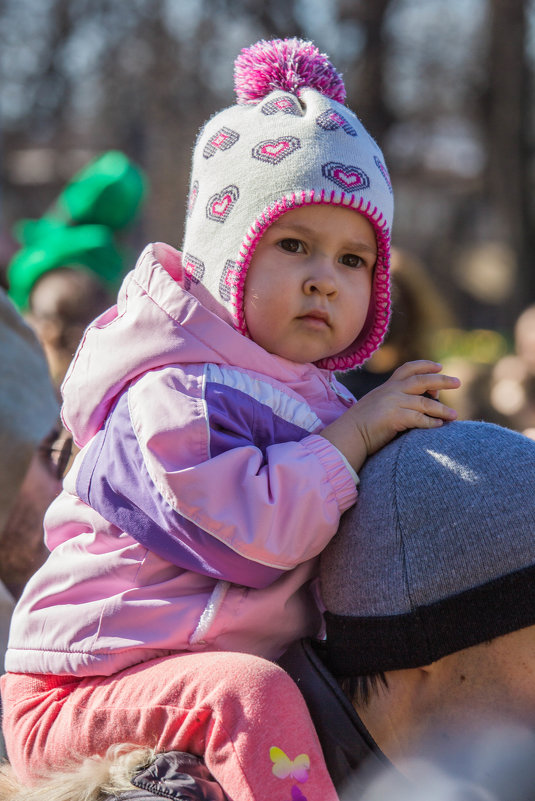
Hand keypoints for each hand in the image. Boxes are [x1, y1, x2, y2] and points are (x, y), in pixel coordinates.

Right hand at [321, 360, 459, 472]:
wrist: (348, 435)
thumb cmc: (361, 425)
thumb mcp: (376, 405)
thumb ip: (392, 400)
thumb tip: (410, 403)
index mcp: (387, 386)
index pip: (409, 369)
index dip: (425, 365)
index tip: (439, 366)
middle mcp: (392, 391)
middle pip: (423, 380)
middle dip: (442, 380)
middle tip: (458, 382)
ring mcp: (393, 403)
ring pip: (425, 403)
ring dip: (442, 409)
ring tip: (454, 416)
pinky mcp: (394, 418)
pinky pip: (419, 419)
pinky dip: (431, 422)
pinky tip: (439, 426)